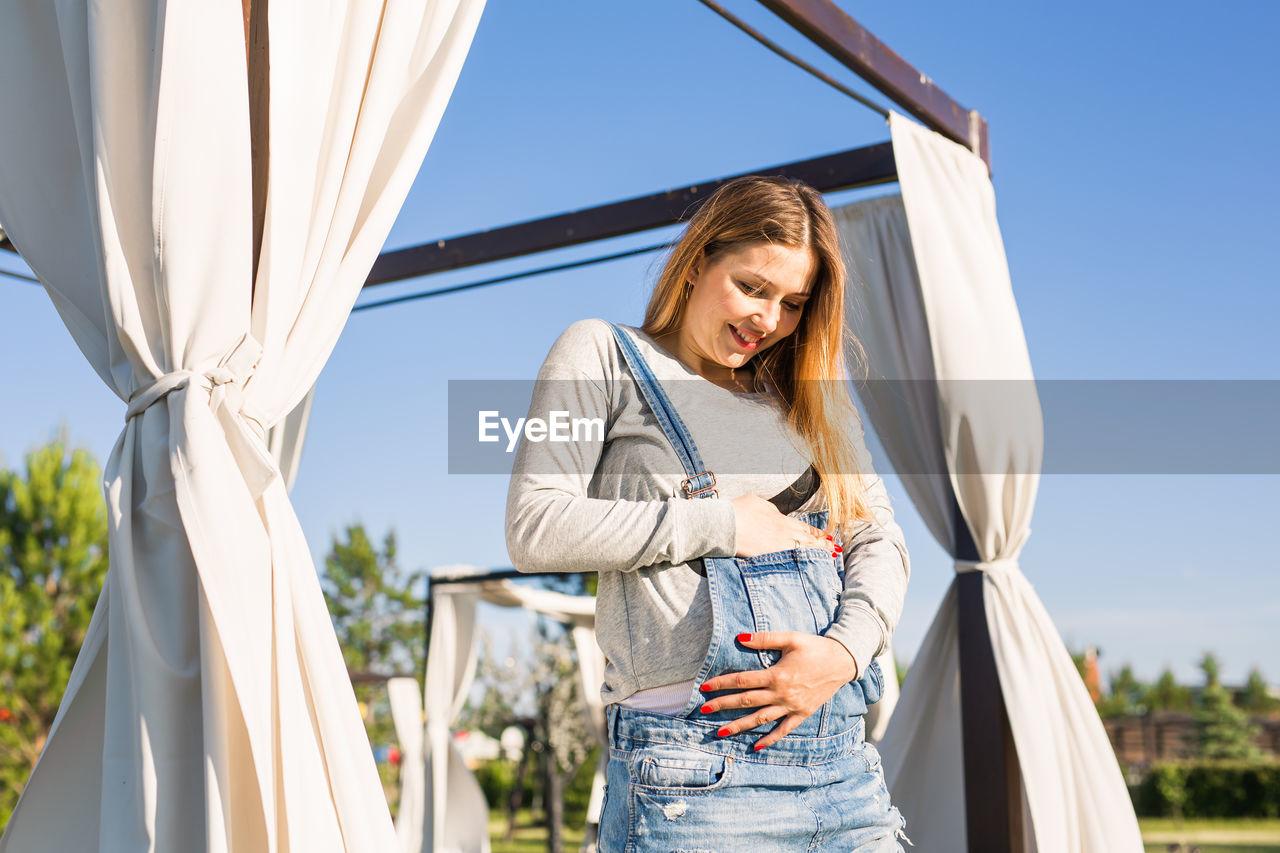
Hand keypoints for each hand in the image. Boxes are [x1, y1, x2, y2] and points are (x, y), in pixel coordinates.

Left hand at [699, 631, 858, 750]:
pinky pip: (784, 730)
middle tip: (703, 709)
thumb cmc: (815, 647)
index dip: (722, 683)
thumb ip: (764, 639)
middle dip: (723, 705)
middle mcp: (782, 694)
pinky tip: (756, 746)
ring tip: (720, 732)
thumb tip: (739, 638)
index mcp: (777, 675)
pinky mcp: (802, 714)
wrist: (843, 661)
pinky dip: (770, 739)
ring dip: (739, 726)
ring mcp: (792, 706)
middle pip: (746, 701)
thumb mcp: (790, 638)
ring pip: (760, 719)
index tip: (705, 687)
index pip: (742, 681)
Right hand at [730, 495, 837, 558]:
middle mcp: (783, 531)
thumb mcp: (757, 502)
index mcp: (780, 518)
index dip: (815, 532)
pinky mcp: (770, 555)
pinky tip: (810, 565)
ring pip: (803, 549)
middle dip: (822, 543)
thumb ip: (770, 510)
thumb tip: (776, 514)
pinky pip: (791, 559)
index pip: (803, 526)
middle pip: (807, 538)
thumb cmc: (738, 511)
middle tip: (834, 548)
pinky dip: (803, 562)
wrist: (726, 524)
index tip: (825, 535)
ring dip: (817, 552)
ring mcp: (777, 544)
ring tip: (830, 556)